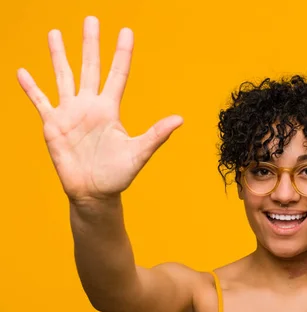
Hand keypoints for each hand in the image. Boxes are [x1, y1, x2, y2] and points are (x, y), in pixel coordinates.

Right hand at [18, 16, 182, 203]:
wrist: (94, 193)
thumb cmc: (118, 175)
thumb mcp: (139, 153)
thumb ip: (156, 135)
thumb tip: (180, 120)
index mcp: (111, 109)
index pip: (118, 74)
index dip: (122, 53)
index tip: (126, 31)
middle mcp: (90, 106)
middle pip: (90, 67)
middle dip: (90, 43)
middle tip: (91, 19)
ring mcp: (70, 113)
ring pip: (63, 77)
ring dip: (59, 56)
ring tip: (55, 34)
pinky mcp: (53, 125)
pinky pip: (40, 101)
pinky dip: (31, 88)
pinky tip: (23, 72)